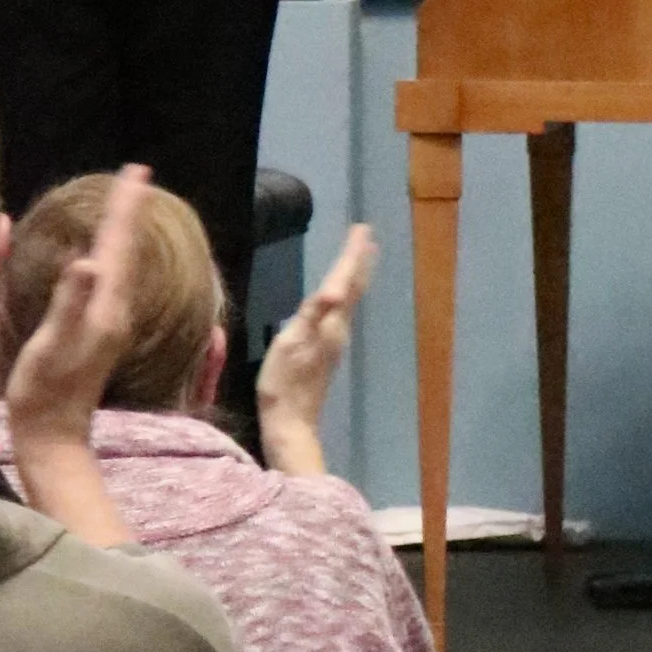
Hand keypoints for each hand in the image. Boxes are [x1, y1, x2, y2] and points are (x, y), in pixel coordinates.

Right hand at [5, 164, 144, 449]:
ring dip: (125, 230)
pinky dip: (114, 255)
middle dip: (131, 210)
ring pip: (124, 262)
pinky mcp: (101, 331)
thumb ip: (70, 304)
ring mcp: (111, 321)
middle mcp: (116, 309)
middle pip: (128, 248)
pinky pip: (114, 279)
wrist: (53, 433)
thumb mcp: (52, 345)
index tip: (138, 171)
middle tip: (138, 175)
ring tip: (128, 203)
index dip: (126, 207)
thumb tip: (88, 261)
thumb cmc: (45, 390)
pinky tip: (108, 256)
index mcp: (107, 305)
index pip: (120, 244)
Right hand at [256, 225, 374, 475]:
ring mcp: (335, 342)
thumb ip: (313, 314)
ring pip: (350, 300)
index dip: (352, 254)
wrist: (291, 422)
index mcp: (332, 323)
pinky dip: (345, 295)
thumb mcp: (290, 343)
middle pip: (354, 289)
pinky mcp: (327, 352)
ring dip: (355, 276)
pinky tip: (339, 298)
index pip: (346, 281)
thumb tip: (336, 289)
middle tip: (367, 237)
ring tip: (359, 258)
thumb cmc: (284, 382)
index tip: (362, 228)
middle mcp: (339, 329)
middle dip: (359, 261)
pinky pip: (341, 312)